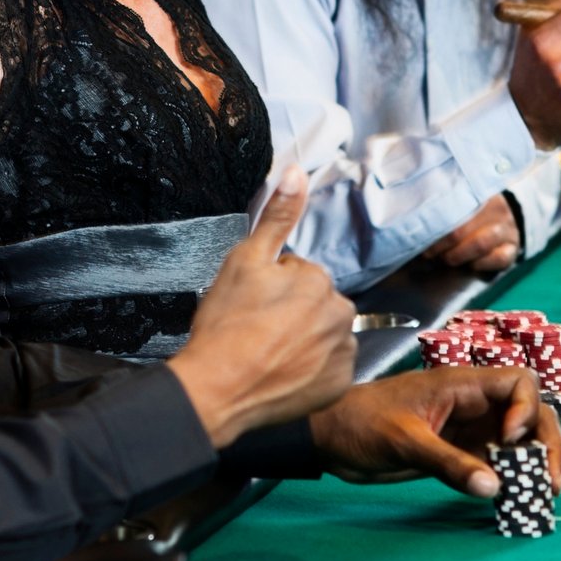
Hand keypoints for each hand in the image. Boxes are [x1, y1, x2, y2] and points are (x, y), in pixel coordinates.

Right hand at [174, 166, 354, 445]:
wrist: (218, 388)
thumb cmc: (227, 323)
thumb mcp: (245, 259)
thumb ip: (276, 217)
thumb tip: (297, 172)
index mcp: (320, 280)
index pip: (298, 275)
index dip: (270, 288)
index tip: (251, 305)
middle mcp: (342, 314)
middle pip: (316, 304)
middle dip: (292, 312)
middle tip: (257, 330)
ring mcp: (343, 353)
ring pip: (324, 335)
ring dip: (303, 340)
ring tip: (267, 353)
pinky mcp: (339, 385)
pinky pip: (329, 368)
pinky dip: (311, 370)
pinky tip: (283, 373)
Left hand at [310, 366, 560, 497]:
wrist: (329, 439)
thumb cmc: (360, 424)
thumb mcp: (404, 442)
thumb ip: (448, 463)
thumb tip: (493, 486)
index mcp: (462, 385)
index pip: (518, 382)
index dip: (527, 407)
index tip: (511, 438)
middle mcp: (473, 405)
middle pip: (529, 412)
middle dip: (546, 441)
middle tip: (552, 479)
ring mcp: (468, 430)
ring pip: (518, 440)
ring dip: (535, 461)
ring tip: (546, 491)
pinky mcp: (459, 453)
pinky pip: (496, 462)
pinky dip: (513, 477)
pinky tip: (520, 497)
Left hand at [421, 193, 520, 271]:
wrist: (506, 218)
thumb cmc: (473, 211)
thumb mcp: (461, 201)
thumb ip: (442, 206)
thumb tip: (415, 221)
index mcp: (479, 194)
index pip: (452, 210)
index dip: (433, 226)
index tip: (419, 237)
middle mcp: (496, 209)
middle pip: (461, 230)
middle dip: (440, 246)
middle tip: (428, 253)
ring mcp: (507, 229)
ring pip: (480, 244)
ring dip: (458, 255)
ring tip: (446, 259)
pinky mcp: (513, 248)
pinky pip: (499, 259)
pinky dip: (481, 264)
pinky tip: (470, 265)